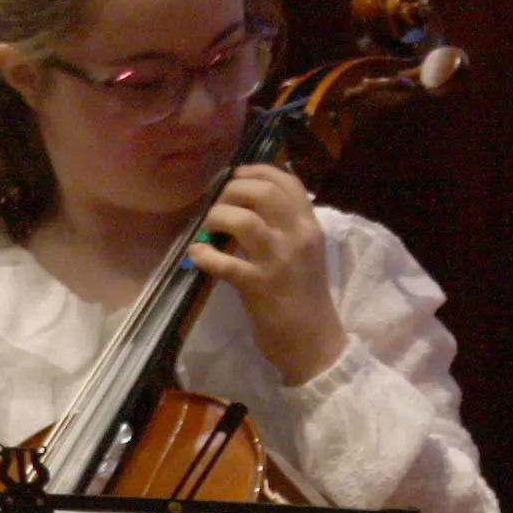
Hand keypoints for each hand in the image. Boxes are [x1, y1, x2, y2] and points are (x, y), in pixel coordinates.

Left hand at [188, 163, 344, 383]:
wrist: (314, 342)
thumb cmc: (304, 297)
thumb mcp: (304, 253)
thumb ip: (286, 228)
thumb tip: (249, 204)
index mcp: (310, 226)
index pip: (288, 182)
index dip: (257, 171)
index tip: (236, 175)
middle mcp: (297, 237)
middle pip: (263, 192)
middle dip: (232, 191)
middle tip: (218, 203)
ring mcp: (278, 261)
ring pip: (243, 220)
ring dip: (218, 217)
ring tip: (208, 226)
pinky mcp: (258, 286)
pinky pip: (224, 263)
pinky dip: (205, 255)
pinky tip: (197, 254)